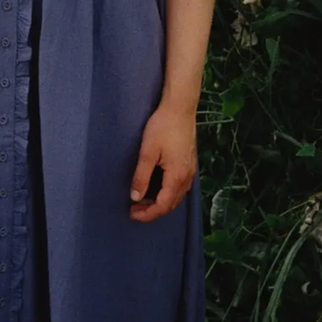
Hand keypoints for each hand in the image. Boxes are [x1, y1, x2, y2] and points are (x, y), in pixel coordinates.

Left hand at [129, 104, 196, 222]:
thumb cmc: (163, 126)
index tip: (132, 214)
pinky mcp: (189, 163)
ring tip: (142, 199)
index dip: (147, 214)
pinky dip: (167, 193)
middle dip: (152, 210)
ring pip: (176, 196)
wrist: (180, 108)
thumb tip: (135, 197)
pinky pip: (179, 187)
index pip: (163, 206)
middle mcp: (187, 177)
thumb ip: (141, 176)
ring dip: (160, 202)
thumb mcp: (148, 151)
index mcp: (177, 177)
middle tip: (134, 208)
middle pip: (171, 204)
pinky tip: (156, 187)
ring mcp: (190, 170)